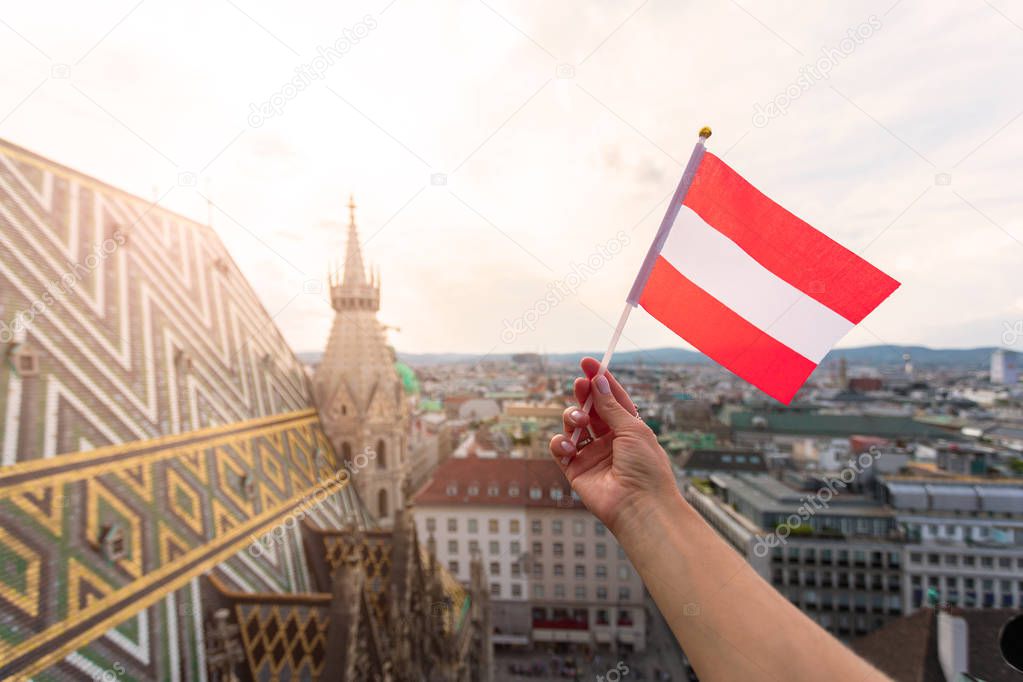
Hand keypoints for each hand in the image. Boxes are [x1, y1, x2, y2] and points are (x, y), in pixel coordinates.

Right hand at [549, 357, 678, 532]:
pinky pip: (560, 449)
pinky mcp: (576, 470)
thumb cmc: (647, 468)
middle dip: (583, 394)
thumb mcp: (633, 429)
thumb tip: (598, 382)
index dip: (600, 380)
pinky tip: (569, 445)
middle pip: (590, 409)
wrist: (641, 506)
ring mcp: (592, 455)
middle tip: (579, 384)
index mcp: (629, 429)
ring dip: (572, 417)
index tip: (587, 363)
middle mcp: (609, 440)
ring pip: (572, 426)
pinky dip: (560, 443)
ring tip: (579, 421)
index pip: (611, 399)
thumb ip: (611, 406)